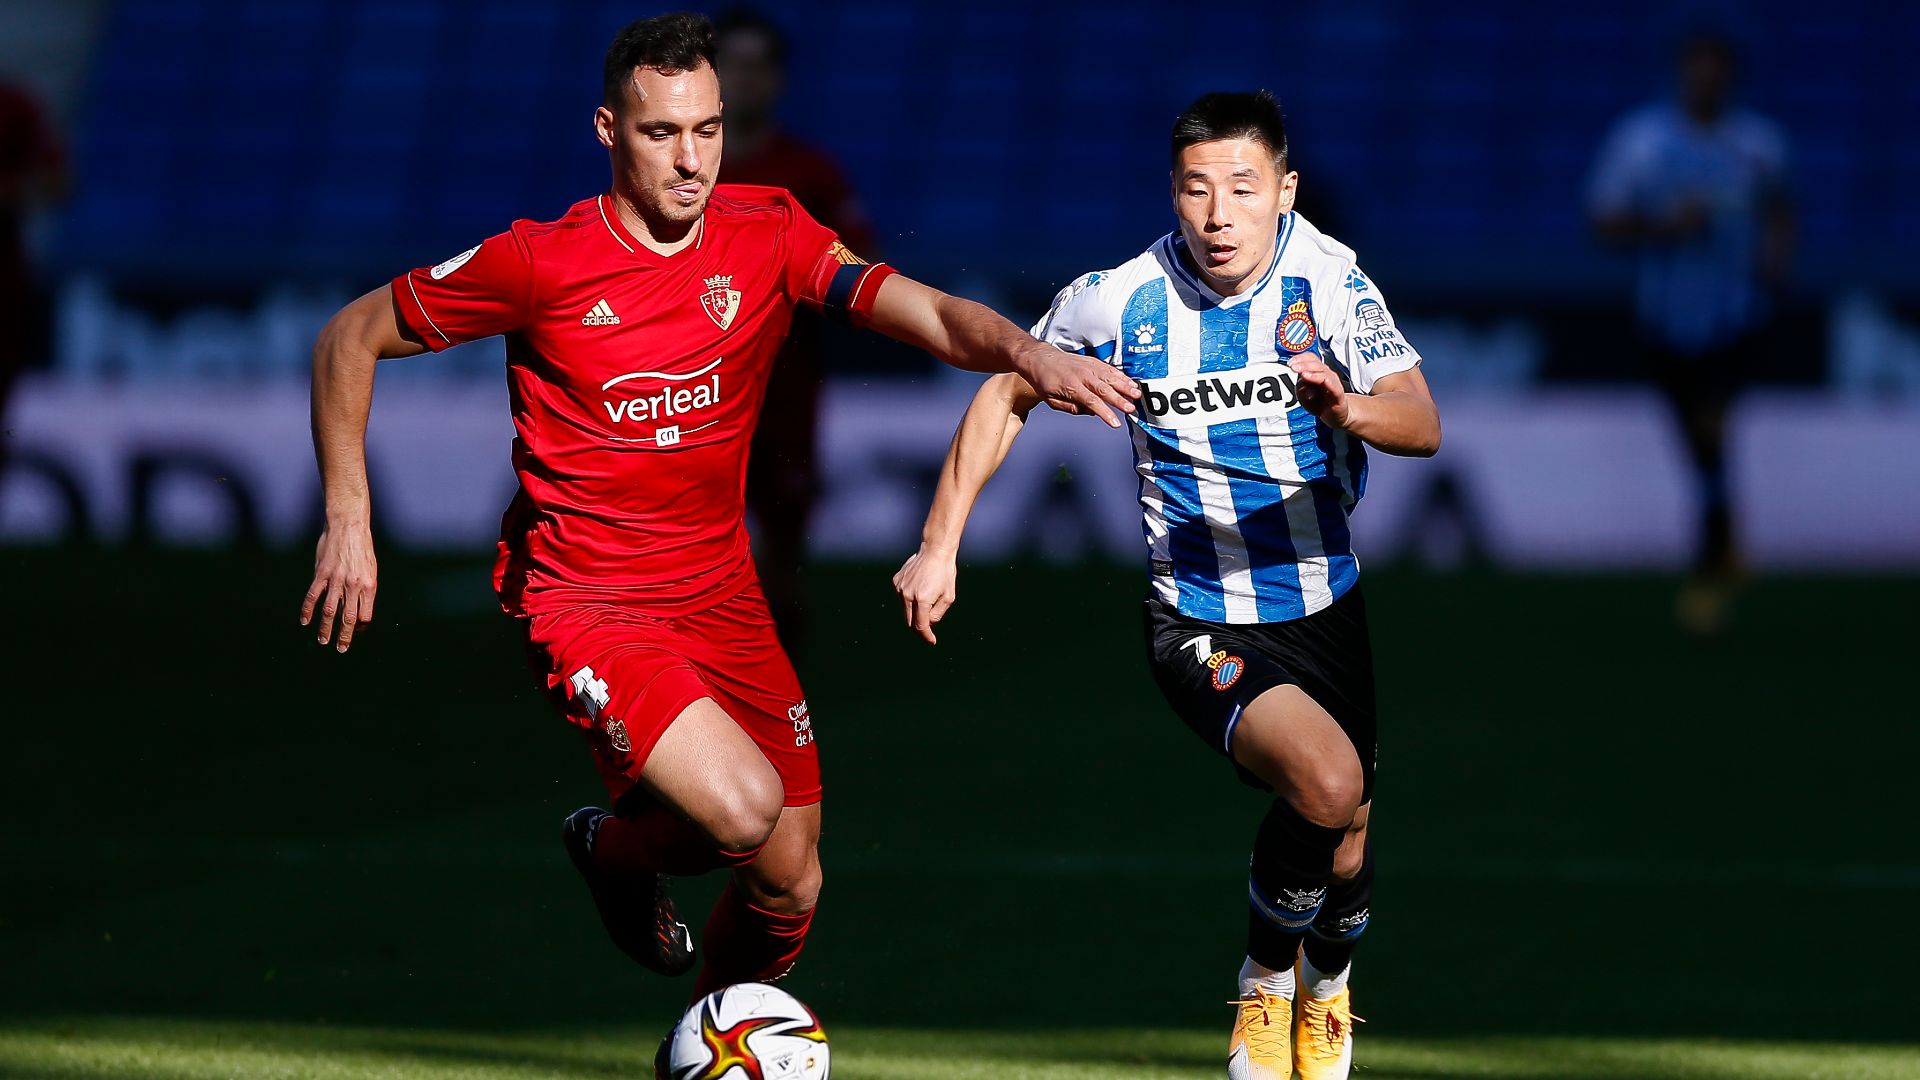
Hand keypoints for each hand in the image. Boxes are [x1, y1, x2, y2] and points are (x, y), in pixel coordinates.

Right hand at [302, 522, 377, 651]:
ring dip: (325, 628)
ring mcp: (337, 580)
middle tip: (341, 649)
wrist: (349, 526)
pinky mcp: (322, 573)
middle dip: (345, 636)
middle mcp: (354, 585)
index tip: (354, 631)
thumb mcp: (370, 569)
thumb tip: (357, 609)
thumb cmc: (361, 548)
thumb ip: (364, 589)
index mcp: (369, 586)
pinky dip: (308, 610)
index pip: (365, 615)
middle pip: (349, 618)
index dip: (360, 627)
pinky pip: (313, 596)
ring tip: (323, 640)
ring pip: (330, 610)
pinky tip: (305, 621)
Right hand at [892, 544, 958, 643]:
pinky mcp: (896, 581)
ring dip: (915, 610)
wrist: (935, 551)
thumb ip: (938, 614)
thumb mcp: (949, 597)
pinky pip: (902, 596)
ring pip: (905, 608)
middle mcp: (907, 595)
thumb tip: (928, 623)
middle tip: (929, 628)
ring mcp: (900, 587)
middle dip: (919, 627)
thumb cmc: (945, 573)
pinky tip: (919, 587)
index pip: (920, 626)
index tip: (931, 641)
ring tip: (928, 596)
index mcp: (922, 600)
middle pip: (910, 621)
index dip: (926, 636)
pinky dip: (910, 598)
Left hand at [1014, 344, 1138, 427]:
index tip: (1115, 423)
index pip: (1092, 402)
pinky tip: (1130, 383)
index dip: (1105, 413)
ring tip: (1137, 394)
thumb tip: (1091, 412)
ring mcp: (1088, 366)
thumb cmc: (1045, 381)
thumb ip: (1071, 408)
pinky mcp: (1093, 361)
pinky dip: (1121, 376)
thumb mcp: (1051, 400)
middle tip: (1131, 409)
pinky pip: (1109, 369)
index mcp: (1071, 387)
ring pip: (1110, 377)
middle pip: (1104, 389)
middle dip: (1119, 400)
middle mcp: (1082, 375)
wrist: (1041, 359)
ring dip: (1125, 386)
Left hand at [1289, 354, 1350, 426]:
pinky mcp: (1338, 393)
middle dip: (1303, 363)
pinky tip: (1316, 380)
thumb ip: (1300, 388)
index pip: (1310, 358)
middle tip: (1293, 367)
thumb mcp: (1304, 396)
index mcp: (1317, 372)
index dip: (1300, 358)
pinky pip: (1332, 384)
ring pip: (1323, 371)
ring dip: (1311, 371)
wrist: (1335, 416)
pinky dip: (1324, 381)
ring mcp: (1333, 382)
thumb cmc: (1320, 404)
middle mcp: (1326, 374)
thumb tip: (1299, 382)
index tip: (1289, 363)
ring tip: (1302, 373)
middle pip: (1316, 363)